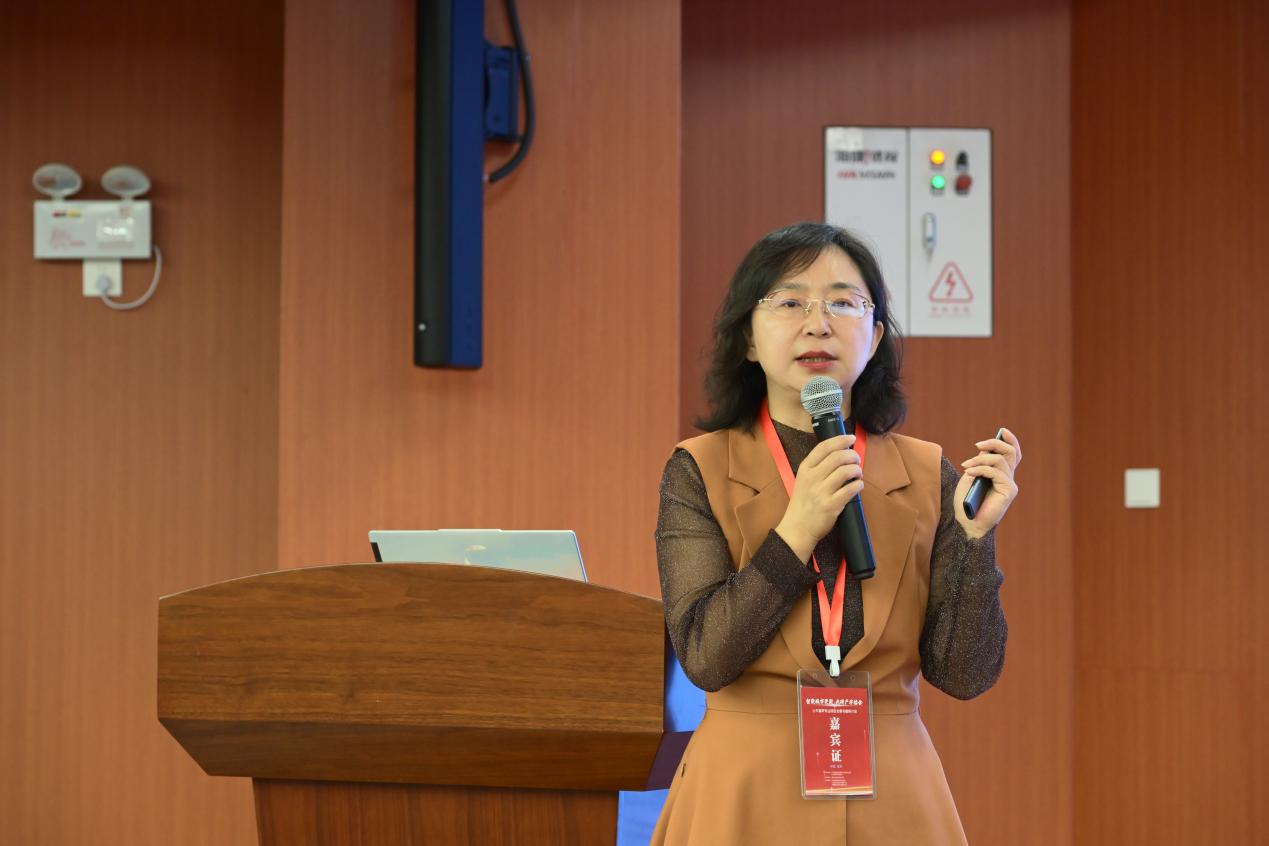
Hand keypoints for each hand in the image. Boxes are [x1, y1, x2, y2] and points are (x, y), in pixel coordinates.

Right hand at [775, 434, 861, 561]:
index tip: (851, 438)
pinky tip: (858, 485)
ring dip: (857, 470)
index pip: (824, 447)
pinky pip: (850, 489)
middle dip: (852, 455)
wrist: (797, 528)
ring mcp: (821, 492)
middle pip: (838, 457)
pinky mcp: (831, 505)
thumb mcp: (803, 480)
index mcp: (805, 469)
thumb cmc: (803, 503)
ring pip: (846, 471)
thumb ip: (817, 467)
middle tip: (856, 460)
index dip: (840, 439)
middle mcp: (812, 478)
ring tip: (858, 473)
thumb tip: (841, 454)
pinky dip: (858, 485)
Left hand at [954, 428, 1020, 538]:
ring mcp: (1009, 485)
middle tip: (978, 445)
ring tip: (965, 465)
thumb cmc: (965, 501)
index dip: (1011, 440)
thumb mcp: (970, 477)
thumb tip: (983, 450)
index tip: (1003, 430)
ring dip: (980, 459)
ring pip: (1001, 461)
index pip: (1012, 454)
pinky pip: (996, 473)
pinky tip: (969, 472)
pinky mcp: (1008, 491)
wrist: (965, 523)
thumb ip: (979, 463)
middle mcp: (1008, 478)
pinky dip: (981, 469)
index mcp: (1000, 474)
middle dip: (995, 443)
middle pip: (1011, 452)